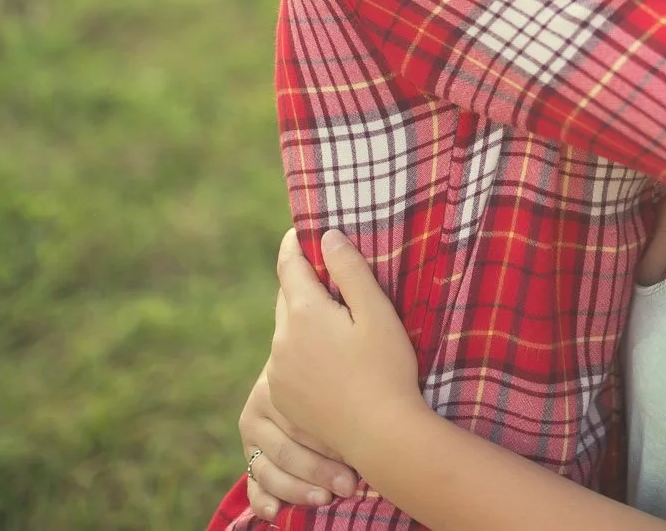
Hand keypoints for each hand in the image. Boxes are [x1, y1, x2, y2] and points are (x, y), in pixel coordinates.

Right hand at [238, 361, 357, 521]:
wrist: (317, 363)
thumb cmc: (344, 366)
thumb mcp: (346, 365)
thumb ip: (352, 382)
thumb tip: (377, 412)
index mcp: (281, 380)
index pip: (303, 419)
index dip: (333, 440)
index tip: (359, 456)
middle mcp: (262, 404)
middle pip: (288, 446)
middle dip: (319, 470)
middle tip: (349, 485)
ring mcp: (254, 431)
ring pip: (269, 469)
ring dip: (297, 489)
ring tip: (325, 499)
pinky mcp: (253, 454)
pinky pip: (255, 481)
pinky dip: (263, 499)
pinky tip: (276, 511)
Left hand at [267, 228, 424, 472]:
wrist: (379, 435)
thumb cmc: (386, 368)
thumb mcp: (377, 312)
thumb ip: (350, 271)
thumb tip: (328, 236)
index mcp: (303, 313)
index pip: (289, 264)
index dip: (295, 243)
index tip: (301, 231)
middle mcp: (281, 340)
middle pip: (286, 297)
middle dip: (302, 282)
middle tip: (326, 274)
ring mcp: (278, 373)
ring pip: (286, 332)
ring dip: (303, 320)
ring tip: (335, 323)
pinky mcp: (282, 398)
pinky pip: (286, 363)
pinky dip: (301, 352)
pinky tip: (329, 361)